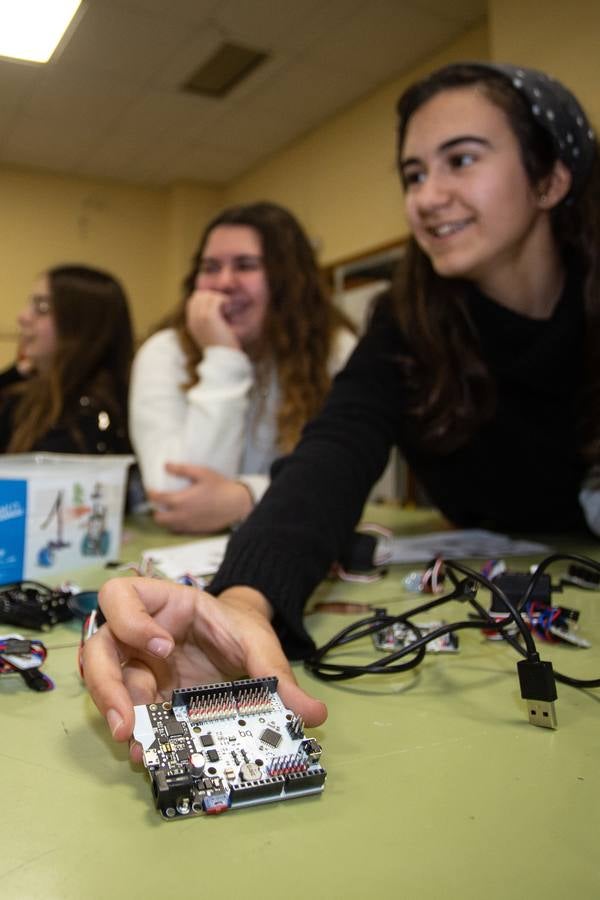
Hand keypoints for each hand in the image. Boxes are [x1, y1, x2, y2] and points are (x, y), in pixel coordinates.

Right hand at [82, 577, 327, 760]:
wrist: (243, 642)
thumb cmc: (239, 629)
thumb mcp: (258, 642)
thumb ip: (277, 672)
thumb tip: (312, 712)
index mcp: (164, 603)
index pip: (122, 595)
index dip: (132, 620)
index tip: (163, 647)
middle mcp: (140, 634)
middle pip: (99, 647)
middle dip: (107, 684)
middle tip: (126, 721)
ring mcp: (139, 666)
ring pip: (105, 682)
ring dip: (115, 714)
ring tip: (136, 745)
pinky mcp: (146, 694)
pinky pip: (131, 711)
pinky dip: (138, 732)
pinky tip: (150, 752)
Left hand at [147, 463, 253, 532]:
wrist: (236, 504)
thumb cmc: (220, 487)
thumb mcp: (202, 473)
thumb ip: (182, 469)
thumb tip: (166, 466)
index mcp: (181, 501)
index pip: (158, 499)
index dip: (151, 494)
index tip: (151, 490)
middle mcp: (182, 516)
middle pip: (159, 518)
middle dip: (156, 510)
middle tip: (160, 502)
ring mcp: (189, 525)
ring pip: (168, 527)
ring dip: (165, 519)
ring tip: (170, 510)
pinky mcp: (196, 530)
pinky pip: (180, 531)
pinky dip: (176, 525)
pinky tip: (182, 517)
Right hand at [185, 289, 240, 349]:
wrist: (224, 360)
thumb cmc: (222, 348)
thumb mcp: (212, 334)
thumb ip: (209, 322)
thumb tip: (217, 306)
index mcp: (192, 324)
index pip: (194, 301)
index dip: (206, 298)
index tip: (219, 305)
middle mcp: (193, 319)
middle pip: (199, 295)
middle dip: (213, 297)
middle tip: (225, 306)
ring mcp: (200, 317)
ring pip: (208, 295)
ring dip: (220, 298)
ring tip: (228, 308)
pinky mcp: (209, 317)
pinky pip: (216, 299)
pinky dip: (224, 300)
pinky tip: (230, 309)